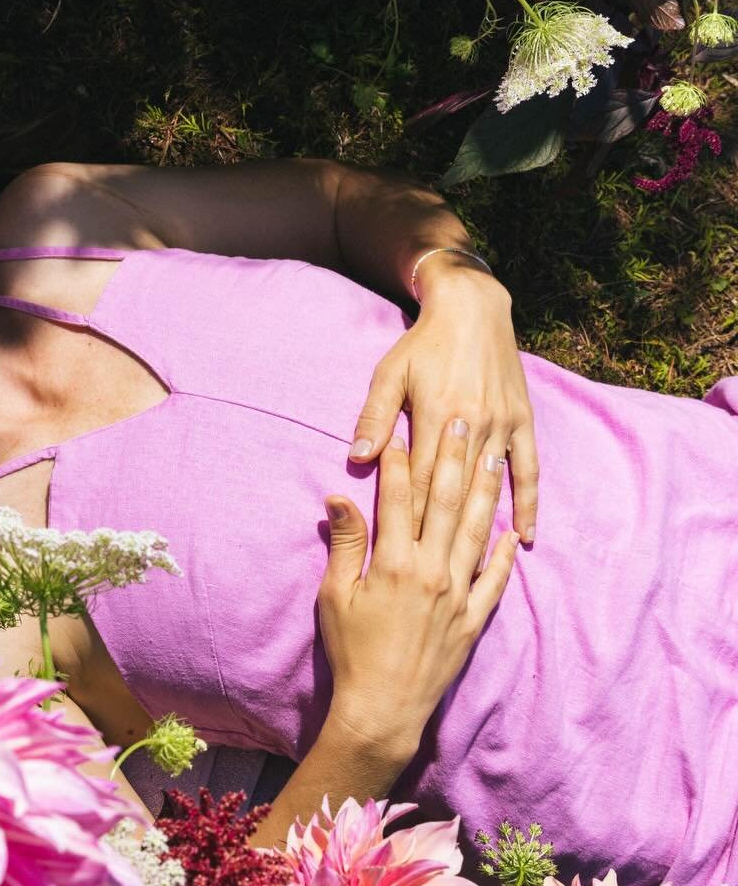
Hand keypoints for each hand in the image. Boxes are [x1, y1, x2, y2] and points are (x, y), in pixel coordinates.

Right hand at [317, 421, 519, 763]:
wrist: (383, 708)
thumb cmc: (351, 652)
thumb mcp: (335, 596)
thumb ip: (345, 544)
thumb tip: (339, 497)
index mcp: (394, 563)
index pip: (399, 499)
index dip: (399, 462)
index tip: (400, 430)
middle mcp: (432, 571)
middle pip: (444, 503)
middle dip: (451, 458)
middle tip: (462, 420)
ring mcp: (458, 594)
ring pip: (475, 531)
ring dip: (484, 492)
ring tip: (491, 457)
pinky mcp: (473, 619)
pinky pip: (494, 581)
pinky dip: (501, 555)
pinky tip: (508, 533)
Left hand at [349, 260, 538, 543]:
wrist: (472, 308)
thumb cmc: (421, 344)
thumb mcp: (388, 375)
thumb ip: (373, 418)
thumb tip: (356, 460)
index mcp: (436, 415)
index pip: (422, 478)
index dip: (413, 517)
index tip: (402, 554)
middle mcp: (474, 424)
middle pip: (457, 489)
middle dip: (445, 533)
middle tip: (435, 577)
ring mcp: (503, 425)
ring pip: (492, 484)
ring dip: (484, 527)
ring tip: (474, 570)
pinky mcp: (523, 422)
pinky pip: (529, 470)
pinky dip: (528, 503)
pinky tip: (526, 537)